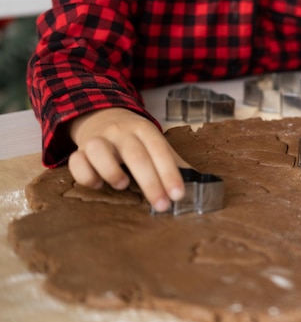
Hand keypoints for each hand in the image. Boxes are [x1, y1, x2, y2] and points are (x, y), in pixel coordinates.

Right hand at [67, 108, 187, 210]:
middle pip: (135, 155)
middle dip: (150, 183)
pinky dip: (85, 175)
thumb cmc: (137, 139)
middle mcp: (121, 132)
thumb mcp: (157, 144)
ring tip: (123, 185)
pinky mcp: (79, 150)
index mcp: (144, 130)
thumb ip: (175, 162)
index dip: (170, 173)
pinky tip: (98, 184)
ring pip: (98, 149)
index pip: (160, 150)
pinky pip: (76, 161)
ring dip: (111, 170)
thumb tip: (202, 183)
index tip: (178, 196)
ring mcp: (98, 139)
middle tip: (161, 206)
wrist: (103, 115)